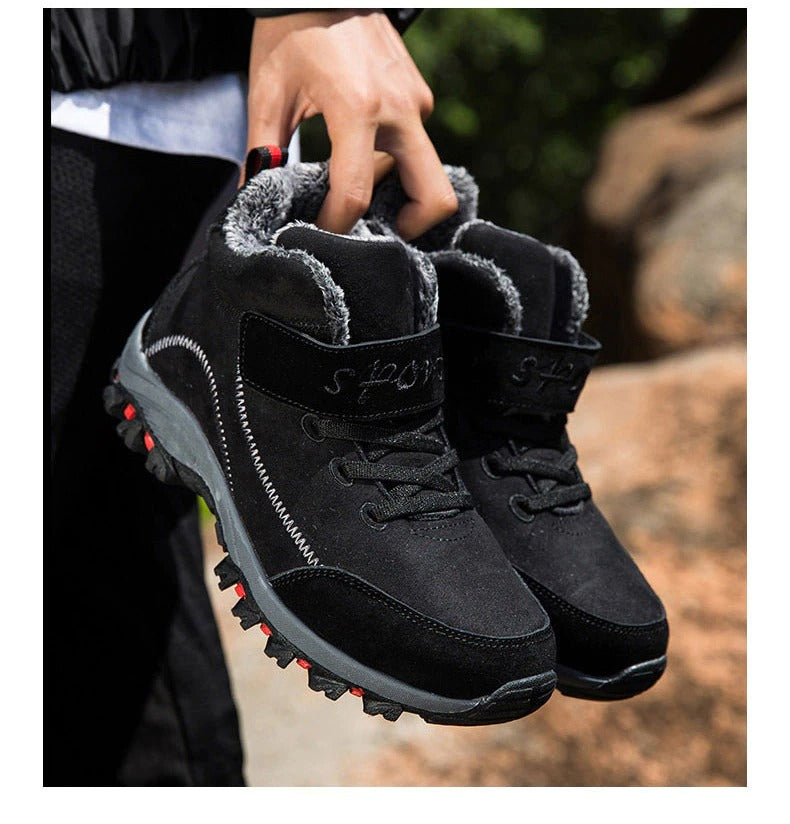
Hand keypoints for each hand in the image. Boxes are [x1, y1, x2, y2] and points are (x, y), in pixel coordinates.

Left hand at [246, 10, 457, 239]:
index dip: (337, 225)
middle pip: (434, 196)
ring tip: (357, 185)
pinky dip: (394, 161)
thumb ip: (262, 147)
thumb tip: (254, 193)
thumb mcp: (270, 89)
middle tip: (375, 230)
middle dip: (409, 226)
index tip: (321, 233)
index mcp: (357, 108)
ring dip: (398, 192)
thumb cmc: (292, 28)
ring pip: (426, 173)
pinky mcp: (419, 96)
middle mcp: (399, 109)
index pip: (355, 192)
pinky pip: (417, 145)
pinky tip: (363, 152)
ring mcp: (416, 101)